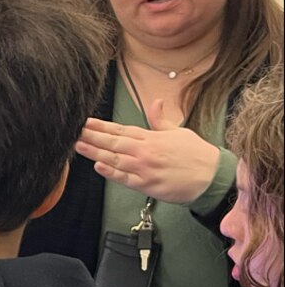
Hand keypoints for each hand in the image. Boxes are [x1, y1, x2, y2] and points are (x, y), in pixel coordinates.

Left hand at [74, 99, 220, 203]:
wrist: (213, 177)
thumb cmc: (197, 155)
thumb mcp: (179, 132)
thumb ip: (160, 120)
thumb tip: (155, 102)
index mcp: (151, 138)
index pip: (121, 129)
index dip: (101, 126)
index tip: (86, 122)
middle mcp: (145, 151)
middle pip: (113, 142)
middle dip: (92, 136)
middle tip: (74, 131)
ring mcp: (145, 168)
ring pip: (114, 159)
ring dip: (95, 152)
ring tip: (78, 146)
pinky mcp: (147, 185)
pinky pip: (125, 178)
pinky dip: (111, 172)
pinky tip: (98, 166)